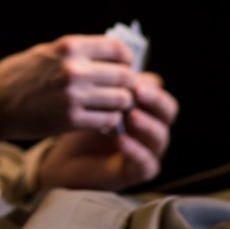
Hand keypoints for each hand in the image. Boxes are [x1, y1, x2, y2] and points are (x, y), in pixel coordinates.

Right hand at [0, 34, 137, 145]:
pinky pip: (108, 120)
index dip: (127, 58)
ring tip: (112, 105)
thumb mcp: (46, 52)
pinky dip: (110, 120)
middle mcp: (75, 69)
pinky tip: (101, 118)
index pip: (117, 49)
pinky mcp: (71, 121)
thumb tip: (108, 56)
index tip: (126, 65)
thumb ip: (76, 53)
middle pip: (124, 76)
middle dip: (127, 83)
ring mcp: (74, 96)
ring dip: (121, 103)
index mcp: (69, 47)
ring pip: (121, 100)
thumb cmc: (17, 76)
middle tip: (122, 89)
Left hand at [37, 72, 178, 192]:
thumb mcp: (90, 97)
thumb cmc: (78, 122)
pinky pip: (147, 163)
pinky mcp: (137, 172)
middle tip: (137, 91)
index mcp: (142, 105)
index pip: (157, 89)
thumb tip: (115, 56)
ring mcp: (146, 150)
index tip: (129, 73)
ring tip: (130, 115)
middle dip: (156, 99)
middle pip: (168, 110)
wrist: (61, 158)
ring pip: (161, 136)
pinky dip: (136, 151)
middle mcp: (150, 127)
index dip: (146, 82)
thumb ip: (105, 79)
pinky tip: (120, 140)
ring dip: (147, 124)